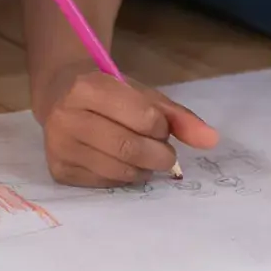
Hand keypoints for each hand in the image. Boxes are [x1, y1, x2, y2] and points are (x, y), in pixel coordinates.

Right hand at [35, 64, 219, 187]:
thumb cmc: (108, 92)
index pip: (143, 118)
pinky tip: (121, 163)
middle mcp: (66, 117)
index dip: (162, 126)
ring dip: (144, 169)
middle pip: (129, 148)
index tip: (160, 125)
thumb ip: (177, 116)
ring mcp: (59, 146)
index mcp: (86, 87)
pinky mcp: (59, 170)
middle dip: (159, 155)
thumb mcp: (140, 94)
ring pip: (119, 170)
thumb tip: (211, 140)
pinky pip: (105, 183)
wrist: (60, 93)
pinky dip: (124, 177)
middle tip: (165, 153)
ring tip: (145, 156)